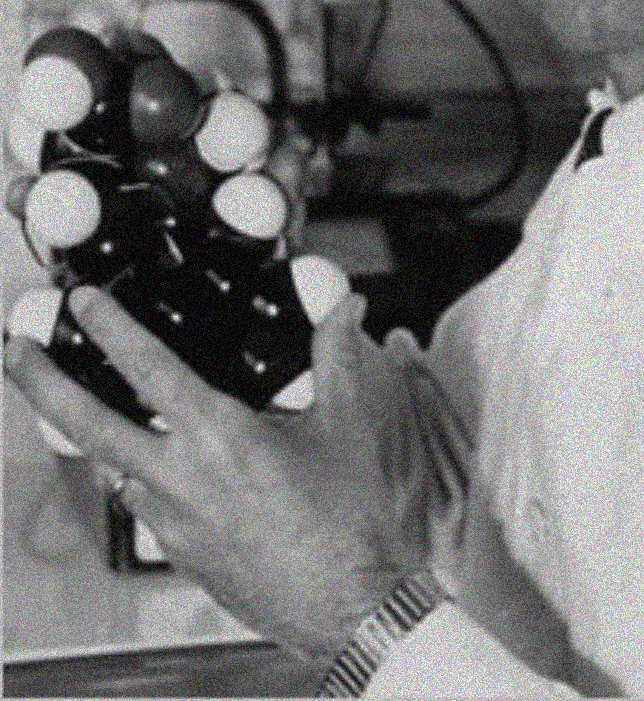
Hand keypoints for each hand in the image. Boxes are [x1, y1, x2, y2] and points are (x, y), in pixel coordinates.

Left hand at [5, 287, 428, 665]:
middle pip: (88, 423)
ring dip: (95, 433)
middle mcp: (182, 478)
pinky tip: (160, 465)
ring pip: (114, 466)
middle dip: (43, 383)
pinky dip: (140, 475)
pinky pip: (143, 502)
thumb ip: (337, 355)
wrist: (347, 605)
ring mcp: (172, 520)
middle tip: (18, 350)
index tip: (84, 301)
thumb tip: (345, 309)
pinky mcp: (178, 552)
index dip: (111, 327)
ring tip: (86, 404)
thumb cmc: (345, 523)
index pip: (148, 368)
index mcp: (220, 437)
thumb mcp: (344, 424)